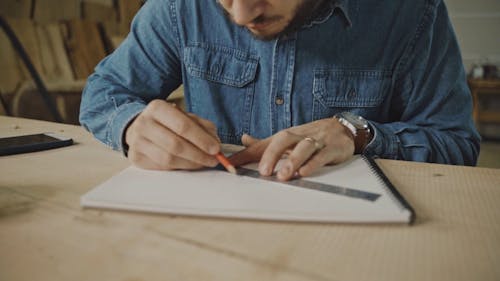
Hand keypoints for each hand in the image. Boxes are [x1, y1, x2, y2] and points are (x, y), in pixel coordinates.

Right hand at [125, 100, 220, 169]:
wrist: (140, 127)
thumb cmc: (167, 123)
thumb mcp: (184, 117)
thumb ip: (202, 127)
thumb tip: (215, 143)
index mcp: (157, 108)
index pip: (183, 126)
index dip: (201, 139)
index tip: (216, 149)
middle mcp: (144, 123)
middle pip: (175, 145)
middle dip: (198, 154)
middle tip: (213, 160)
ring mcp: (137, 142)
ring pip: (168, 159)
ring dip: (190, 164)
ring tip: (203, 163)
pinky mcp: (136, 157)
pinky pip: (162, 167)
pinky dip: (179, 167)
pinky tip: (188, 164)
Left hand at [229, 118, 354, 180]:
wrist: (342, 129)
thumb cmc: (310, 136)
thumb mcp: (287, 139)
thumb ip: (264, 143)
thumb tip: (243, 140)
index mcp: (286, 136)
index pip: (263, 144)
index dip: (247, 154)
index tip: (232, 164)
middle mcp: (299, 136)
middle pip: (284, 139)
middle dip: (272, 154)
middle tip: (264, 171)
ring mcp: (316, 142)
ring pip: (304, 147)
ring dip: (293, 160)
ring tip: (283, 176)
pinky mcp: (332, 149)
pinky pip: (321, 155)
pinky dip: (312, 164)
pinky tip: (304, 173)